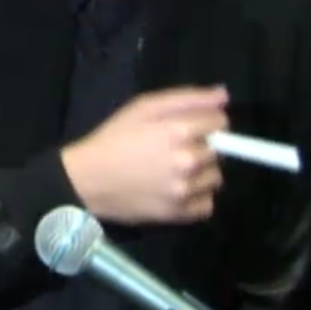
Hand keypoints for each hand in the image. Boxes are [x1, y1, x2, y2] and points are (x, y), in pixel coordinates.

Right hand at [60, 86, 229, 224]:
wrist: (87, 180)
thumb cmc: (113, 138)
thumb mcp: (143, 107)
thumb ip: (186, 99)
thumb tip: (223, 95)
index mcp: (179, 130)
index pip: (221, 122)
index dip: (208, 122)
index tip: (191, 126)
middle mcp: (188, 160)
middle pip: (220, 150)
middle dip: (203, 146)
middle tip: (176, 149)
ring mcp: (185, 190)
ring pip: (215, 177)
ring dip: (202, 173)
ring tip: (176, 171)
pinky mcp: (179, 213)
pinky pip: (207, 205)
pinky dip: (197, 198)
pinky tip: (178, 190)